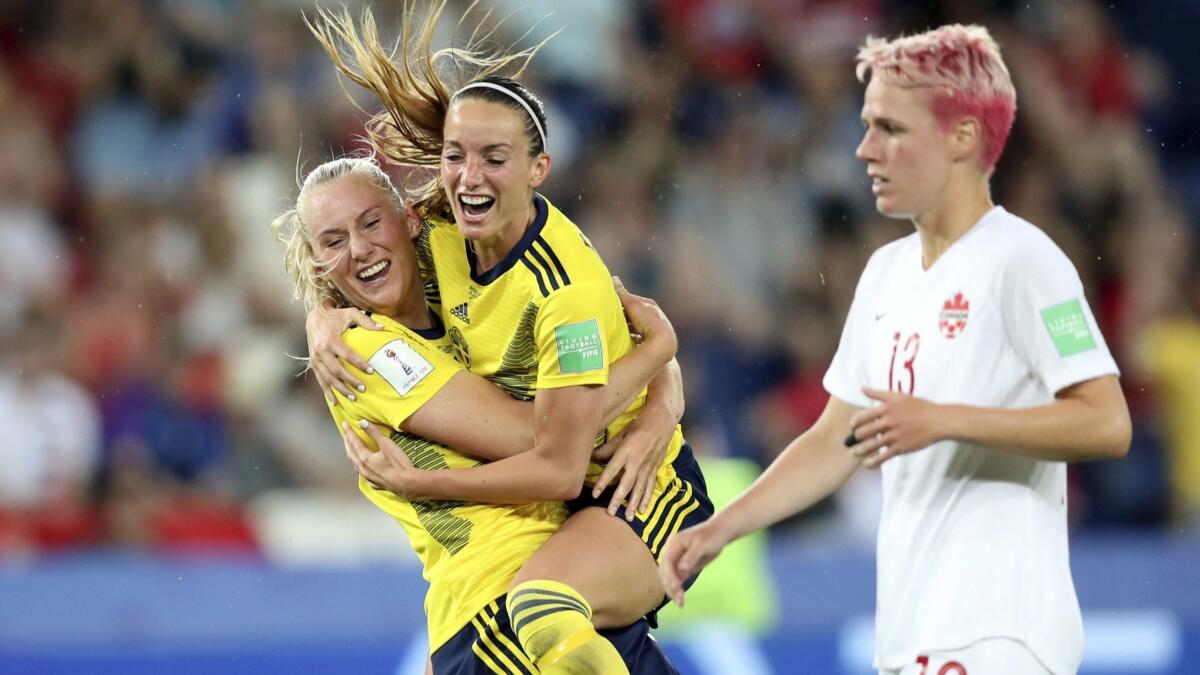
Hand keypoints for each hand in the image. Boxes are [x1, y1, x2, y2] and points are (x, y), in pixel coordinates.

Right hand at [306, 305, 381, 403]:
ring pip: (328, 378)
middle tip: (363, 388)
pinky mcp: (313, 363)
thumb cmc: (335, 315)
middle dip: (350, 380)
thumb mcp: (350, 313)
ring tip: (353, 397)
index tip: (371, 371)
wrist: (314, 317)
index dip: (359, 363)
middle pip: (337, 370)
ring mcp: (315, 358)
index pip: (347, 354)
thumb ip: (366, 321)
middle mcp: (321, 350)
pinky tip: (336, 401)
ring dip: (340, 389)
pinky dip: (327, 391)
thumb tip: (382, 327)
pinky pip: (320, 380)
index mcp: (330, 339)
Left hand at [342, 420, 421, 497]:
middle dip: (348, 443)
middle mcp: (363, 469)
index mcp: (364, 458)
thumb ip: (374, 432)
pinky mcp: (374, 484)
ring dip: (352, 454)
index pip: (354, 441)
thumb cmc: (398, 464)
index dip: (349, 432)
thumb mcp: (387, 444)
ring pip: (356, 464)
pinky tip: (362, 467)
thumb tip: (362, 422)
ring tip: (351, 448)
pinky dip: (360, 467)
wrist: (407, 483)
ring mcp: (368, 478)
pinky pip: (363, 474)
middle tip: (346, 434)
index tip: (345, 424)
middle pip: (351, 453)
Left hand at [590, 406, 673, 520]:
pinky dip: (646, 498)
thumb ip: (608, 448)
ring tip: (628, 517)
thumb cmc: (639, 424)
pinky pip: (650, 486)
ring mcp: (648, 466)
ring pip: (639, 488)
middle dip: (618, 499)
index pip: (612, 470)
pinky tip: (642, 509)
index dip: (603, 482)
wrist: (663, 420)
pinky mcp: (655, 468)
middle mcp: (637, 461)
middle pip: (626, 484)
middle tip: (611, 513)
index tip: (594, 494)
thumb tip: (592, 457)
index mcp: (626, 451)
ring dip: (633, 504)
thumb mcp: (622, 433)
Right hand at [614, 277, 675, 357]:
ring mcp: (654, 329)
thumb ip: (622, 293)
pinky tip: (622, 342)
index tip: (606, 304)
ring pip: (635, 326)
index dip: (619, 301)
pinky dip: (630, 337)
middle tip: (608, 318)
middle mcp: (654, 315)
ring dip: (626, 327)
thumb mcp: (632, 304)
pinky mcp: (652, 341)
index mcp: (649, 305)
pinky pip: (638, 337)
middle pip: (633, 313)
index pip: (631, 300)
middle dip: (622, 315)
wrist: (662, 341)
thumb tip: (613, 279)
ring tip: (613, 331)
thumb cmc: (647, 320)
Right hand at [658, 519, 728, 606]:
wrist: (719, 533)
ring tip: (681, 603)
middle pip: (665, 571)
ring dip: (672, 590)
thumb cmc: (711, 536)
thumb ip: (691, 557)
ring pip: (668, 577)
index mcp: (673, 544)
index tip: (676, 587)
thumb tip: (681, 571)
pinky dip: (677, 589)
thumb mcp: (702, 545)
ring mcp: (675, 560)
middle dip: (670, 586)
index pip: (667, 561)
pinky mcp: (681, 567)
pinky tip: (681, 599)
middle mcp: (671, 552)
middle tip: (680, 600)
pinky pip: (675, 579)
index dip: (670, 575)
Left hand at [846, 387, 945, 467]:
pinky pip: (883, 456)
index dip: (853, 423)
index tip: (852, 427)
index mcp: (886, 408)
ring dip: (859, 451)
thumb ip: (878, 393)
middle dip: (854, 438)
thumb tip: (862, 388)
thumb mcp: (898, 396)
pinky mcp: (901, 447)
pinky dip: (873, 461)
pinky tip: (866, 464)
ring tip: (854, 453)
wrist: (938, 421)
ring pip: (871, 445)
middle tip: (851, 441)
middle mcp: (889, 422)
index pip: (862, 416)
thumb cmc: (919, 407)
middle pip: (864, 432)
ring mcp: (895, 436)